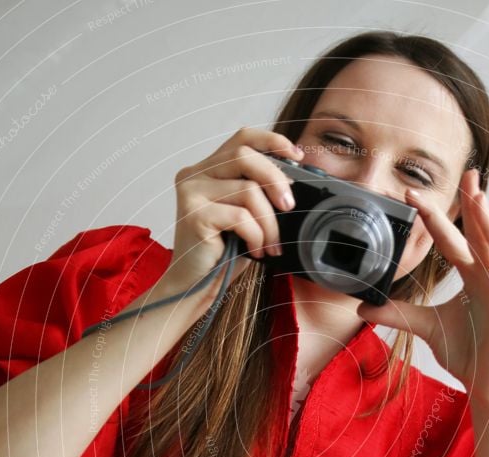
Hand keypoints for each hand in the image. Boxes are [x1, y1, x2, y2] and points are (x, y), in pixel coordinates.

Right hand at [165, 126, 302, 316]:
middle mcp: (195, 174)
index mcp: (208, 169)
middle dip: (276, 181)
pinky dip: (256, 236)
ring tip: (272, 245)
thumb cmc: (223, 254)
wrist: (195, 286)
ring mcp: (191, 192)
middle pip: (245, 156)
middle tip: (290, 207)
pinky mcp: (193, 214)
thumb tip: (293, 181)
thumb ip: (259, 192)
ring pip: (248, 191)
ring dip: (269, 222)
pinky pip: (240, 217)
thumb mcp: (247, 216)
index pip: (242, 138)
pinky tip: (256, 252)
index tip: (297, 156)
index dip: (272, 141)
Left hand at [356, 169, 488, 405]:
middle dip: (473, 206)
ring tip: (482, 202)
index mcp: (473, 276)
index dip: (437, 216)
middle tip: (466, 175)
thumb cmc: (467, 351)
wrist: (486, 385)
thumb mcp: (425, 327)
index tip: (416, 192)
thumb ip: (398, 313)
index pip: (455, 239)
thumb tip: (364, 307)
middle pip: (483, 236)